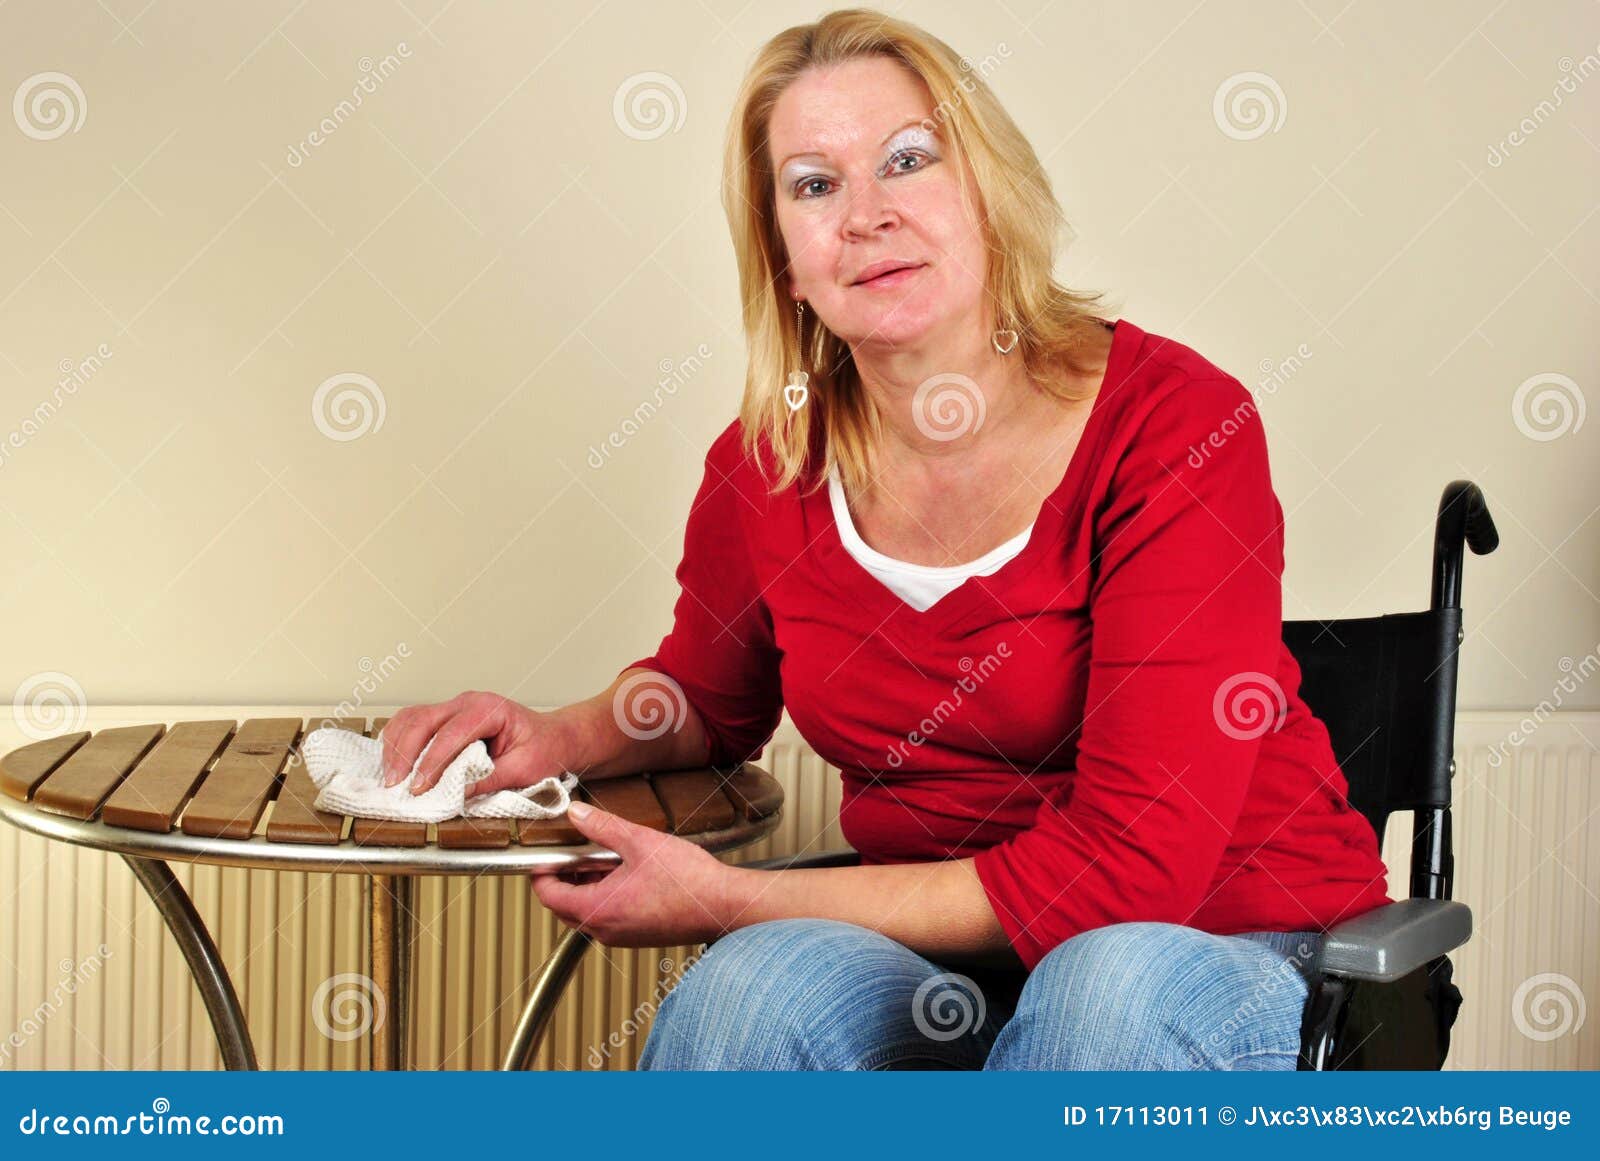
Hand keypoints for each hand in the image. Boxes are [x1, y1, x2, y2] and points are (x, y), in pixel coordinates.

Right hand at [379, 690, 575, 795]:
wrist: (555, 737)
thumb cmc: (545, 748)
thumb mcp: (525, 770)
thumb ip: (491, 779)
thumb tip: (457, 793)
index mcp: (490, 710)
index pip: (451, 734)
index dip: (432, 762)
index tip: (419, 788)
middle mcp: (469, 702)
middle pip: (424, 720)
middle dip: (405, 753)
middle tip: (395, 785)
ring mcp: (455, 707)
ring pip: (412, 717)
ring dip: (396, 746)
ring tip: (390, 777)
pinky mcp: (447, 717)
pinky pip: (414, 721)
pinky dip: (399, 740)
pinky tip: (394, 762)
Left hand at [530, 801, 746, 947]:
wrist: (723, 906)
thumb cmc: (689, 881)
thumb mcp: (640, 842)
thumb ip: (603, 827)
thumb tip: (577, 814)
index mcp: (598, 909)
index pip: (548, 896)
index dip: (541, 872)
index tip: (544, 854)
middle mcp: (605, 930)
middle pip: (564, 907)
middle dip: (563, 879)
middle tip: (573, 852)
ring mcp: (622, 936)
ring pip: (587, 913)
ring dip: (586, 887)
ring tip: (604, 858)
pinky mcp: (638, 936)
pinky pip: (608, 917)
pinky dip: (605, 897)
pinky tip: (627, 873)